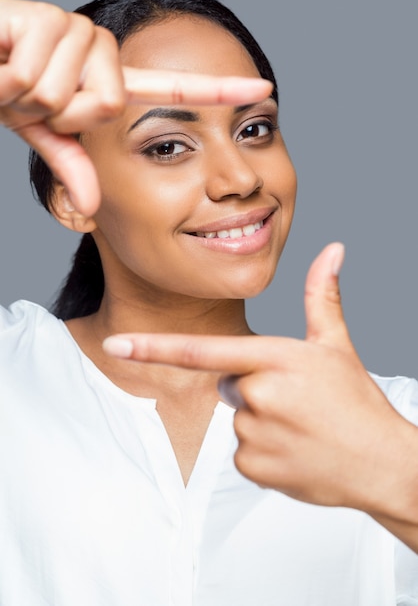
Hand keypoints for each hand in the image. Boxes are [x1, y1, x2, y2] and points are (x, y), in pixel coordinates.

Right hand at [0, 0, 271, 215]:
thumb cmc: (0, 91)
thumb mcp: (42, 133)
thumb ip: (74, 165)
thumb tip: (92, 208)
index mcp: (107, 82)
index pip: (172, 87)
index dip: (218, 88)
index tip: (263, 88)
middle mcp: (101, 53)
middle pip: (110, 103)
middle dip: (62, 114)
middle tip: (30, 99)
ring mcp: (79, 32)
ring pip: (81, 92)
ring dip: (34, 99)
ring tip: (14, 79)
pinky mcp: (50, 18)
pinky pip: (48, 74)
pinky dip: (13, 80)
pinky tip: (1, 59)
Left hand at [103, 244, 417, 533]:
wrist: (382, 463)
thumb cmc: (357, 401)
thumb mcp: (336, 345)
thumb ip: (322, 295)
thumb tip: (332, 249)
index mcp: (274, 359)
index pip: (201, 351)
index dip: (152, 347)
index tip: (115, 345)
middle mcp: (258, 395)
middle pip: (228, 384)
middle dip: (252, 387)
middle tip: (296, 400)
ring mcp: (253, 434)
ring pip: (236, 418)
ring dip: (261, 420)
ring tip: (300, 427)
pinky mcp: (253, 467)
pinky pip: (242, 451)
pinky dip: (263, 450)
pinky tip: (295, 450)